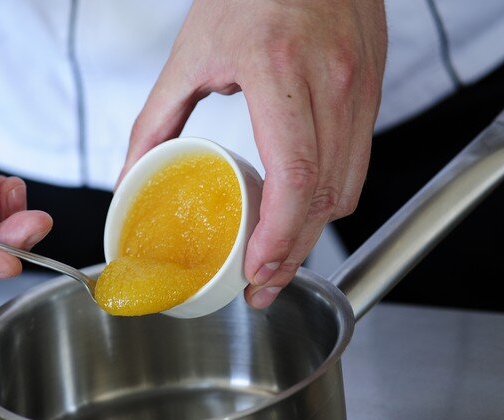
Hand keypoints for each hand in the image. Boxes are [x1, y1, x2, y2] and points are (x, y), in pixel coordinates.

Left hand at [120, 0, 385, 307]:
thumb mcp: (191, 52)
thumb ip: (156, 119)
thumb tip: (130, 177)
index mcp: (279, 70)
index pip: (296, 175)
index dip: (280, 236)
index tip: (256, 269)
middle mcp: (332, 80)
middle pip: (325, 196)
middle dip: (294, 252)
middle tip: (262, 282)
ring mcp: (361, 84)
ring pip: (349, 187)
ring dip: (315, 231)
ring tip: (279, 255)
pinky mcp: (373, 87)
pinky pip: (359, 161)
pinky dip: (331, 196)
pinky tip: (303, 209)